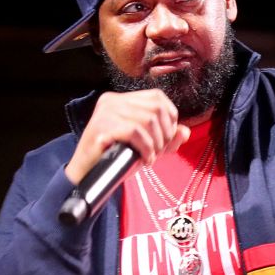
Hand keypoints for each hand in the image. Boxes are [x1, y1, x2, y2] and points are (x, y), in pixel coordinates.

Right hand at [64, 90, 189, 184]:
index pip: (157, 97)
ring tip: (150, 156)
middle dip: (165, 134)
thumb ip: (168, 138)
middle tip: (158, 151)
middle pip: (156, 109)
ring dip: (156, 144)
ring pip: (148, 120)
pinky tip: (144, 159)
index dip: (170, 118)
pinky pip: (135, 132)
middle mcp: (113, 100)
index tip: (165, 138)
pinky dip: (146, 148)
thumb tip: (185, 131)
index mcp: (122, 99)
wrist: (89, 177)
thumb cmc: (117, 159)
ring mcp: (105, 111)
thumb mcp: (148, 146)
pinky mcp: (101, 126)